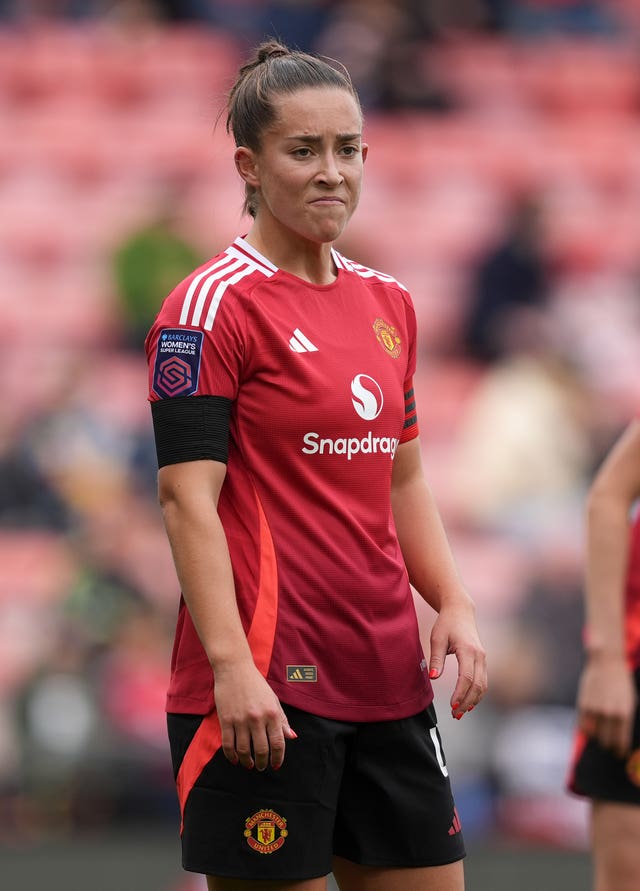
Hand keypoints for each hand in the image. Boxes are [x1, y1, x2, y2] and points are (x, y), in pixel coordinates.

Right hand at [213, 660, 296, 769]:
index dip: (278, 758)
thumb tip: (292, 737)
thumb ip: (282, 720)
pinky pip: (228, 744)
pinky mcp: (226, 720)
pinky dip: (232, 756)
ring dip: (248, 762)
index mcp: (272, 713)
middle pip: (262, 750)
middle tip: (262, 767)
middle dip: (263, 763)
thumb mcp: (273, 699)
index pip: (278, 743)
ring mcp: (241, 720)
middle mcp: (258, 718)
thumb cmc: (256, 684)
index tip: (276, 765)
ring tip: (250, 764)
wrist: (234, 669)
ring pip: (244, 750)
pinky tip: (235, 759)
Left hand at [428, 597, 487, 719]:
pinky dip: (477, 693)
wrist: (460, 611)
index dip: (460, 693)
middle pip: (478, 685)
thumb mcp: (437, 638)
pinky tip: (468, 702)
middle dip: (467, 702)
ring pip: (483, 685)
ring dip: (473, 700)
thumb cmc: (446, 624)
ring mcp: (483, 658)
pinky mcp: (482, 660)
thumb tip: (433, 677)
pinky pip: (483, 680)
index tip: (452, 706)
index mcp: (468, 649)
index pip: (467, 677)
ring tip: (460, 712)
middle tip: (455, 715)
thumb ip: (436, 658)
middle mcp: (479, 655)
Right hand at [577, 654, 635, 757]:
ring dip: (597, 738)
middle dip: (609, 746)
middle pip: (607, 741)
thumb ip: (625, 719)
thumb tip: (620, 737)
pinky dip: (586, 730)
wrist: (606, 663)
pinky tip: (590, 730)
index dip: (620, 751)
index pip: (622, 741)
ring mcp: (595, 709)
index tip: (620, 754)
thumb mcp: (630, 701)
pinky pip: (583, 725)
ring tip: (600, 737)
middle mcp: (610, 714)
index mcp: (625, 714)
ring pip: (594, 735)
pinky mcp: (583, 704)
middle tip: (610, 747)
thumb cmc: (621, 682)